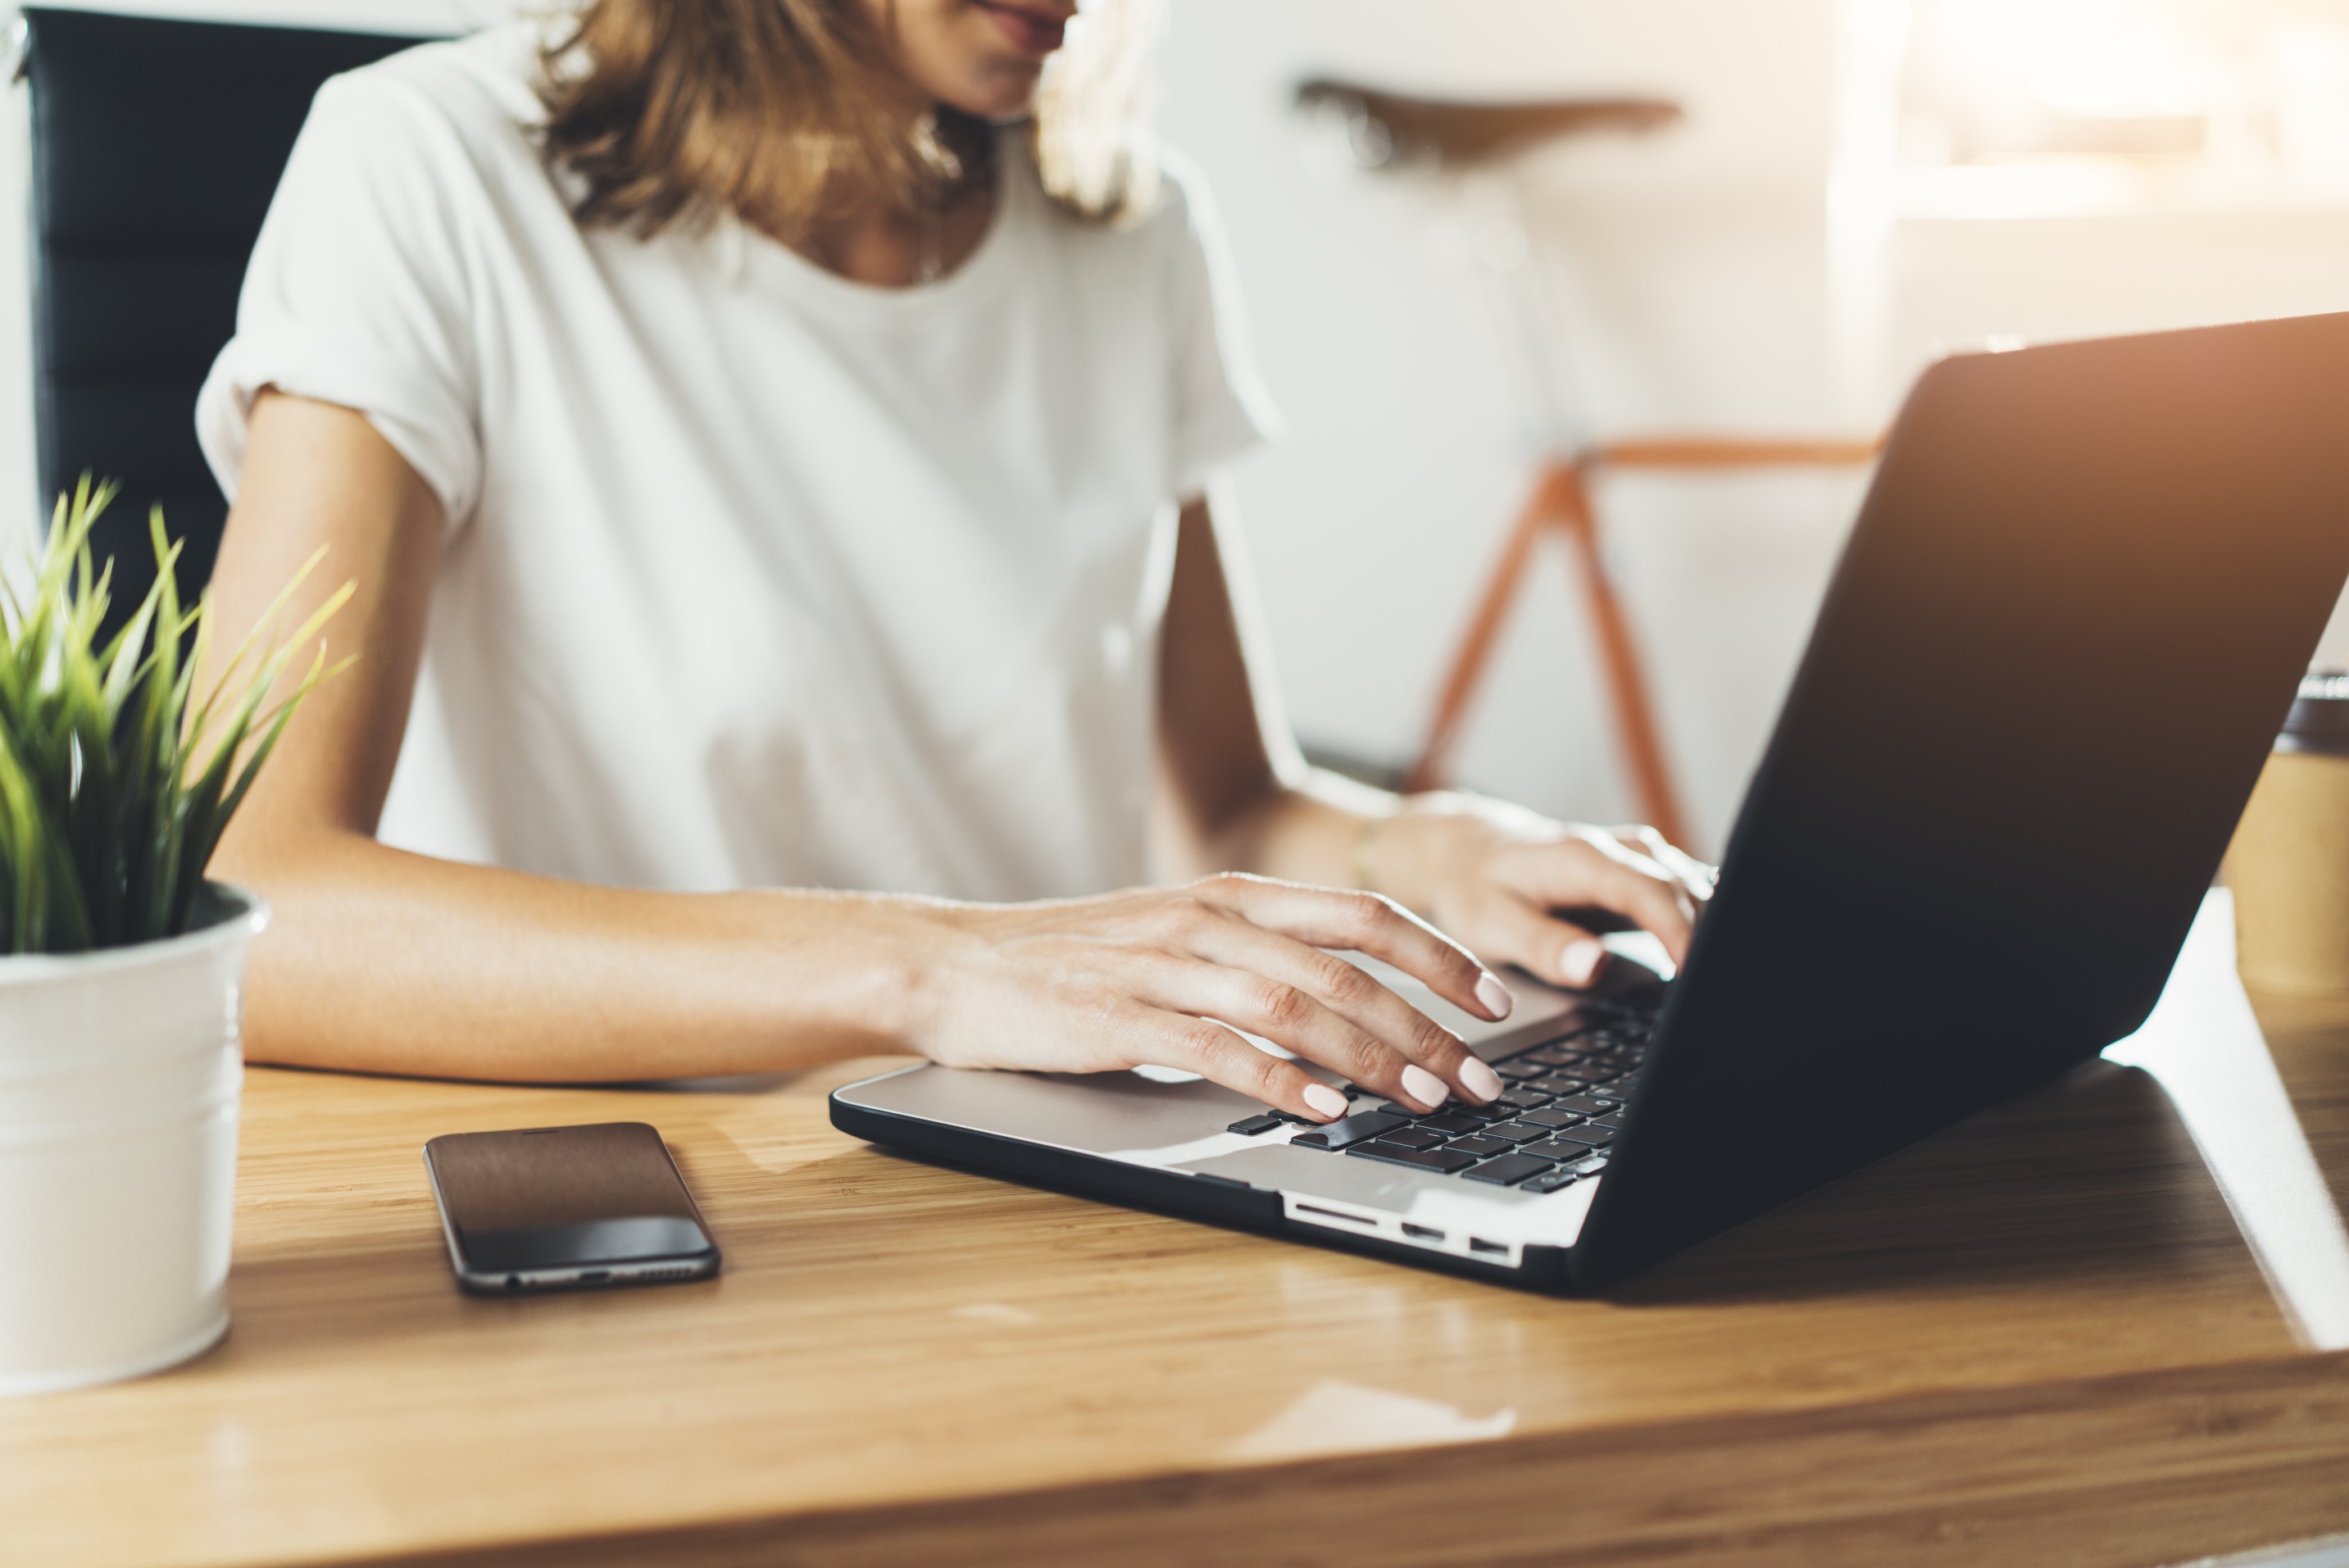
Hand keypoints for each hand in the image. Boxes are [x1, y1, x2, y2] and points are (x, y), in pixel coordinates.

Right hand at [899, 873, 1516, 1120]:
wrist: (951, 964)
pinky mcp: (1120, 1015)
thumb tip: (1348, 1011)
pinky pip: (1217, 1047)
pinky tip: (1321, 1108)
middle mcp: (1208, 921)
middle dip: (1428, 1026)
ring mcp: (1164, 965)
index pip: (1361, 915)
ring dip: (1373, 1057)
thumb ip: (1252, 962)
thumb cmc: (1067, 963)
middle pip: (1347, 968)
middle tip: (1480, 1077)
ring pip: (1296, 1006)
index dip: (1438, 956)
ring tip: (1424, 1099)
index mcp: (1229, 897)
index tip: (1493, 1002)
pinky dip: (1279, 1080)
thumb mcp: (1173, 940)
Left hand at [1362, 794, 1714, 989]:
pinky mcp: (1639, 874)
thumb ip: (1542, 945)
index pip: (1649, 889)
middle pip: (1683, 887)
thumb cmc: (1476, 887)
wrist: (1468, 851)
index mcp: (1582, 858)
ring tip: (1721, 980)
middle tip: (1718, 990)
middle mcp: (1617, 850)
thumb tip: (1593, 966)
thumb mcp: (1491, 922)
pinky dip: (1703, 919)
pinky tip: (1712, 955)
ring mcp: (1634, 858)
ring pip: (1692, 886)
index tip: (1694, 973)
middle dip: (1710, 936)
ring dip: (1713, 927)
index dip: (1679, 931)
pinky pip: (1686, 891)